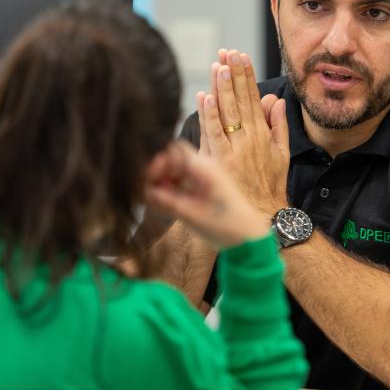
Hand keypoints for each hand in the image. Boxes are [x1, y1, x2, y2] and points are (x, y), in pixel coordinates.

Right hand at [145, 141, 270, 247]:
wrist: (249, 238)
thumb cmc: (226, 226)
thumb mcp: (191, 215)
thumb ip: (165, 201)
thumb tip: (140, 190)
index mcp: (204, 168)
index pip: (174, 151)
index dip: (157, 163)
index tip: (146, 181)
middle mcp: (204, 167)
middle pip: (172, 157)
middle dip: (157, 172)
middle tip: (147, 191)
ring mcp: (203, 176)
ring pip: (174, 169)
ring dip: (162, 181)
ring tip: (153, 199)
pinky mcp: (202, 187)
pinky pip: (180, 180)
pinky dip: (169, 188)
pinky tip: (163, 202)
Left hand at [197, 50, 289, 214]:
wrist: (264, 216)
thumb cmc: (271, 188)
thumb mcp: (282, 155)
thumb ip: (278, 126)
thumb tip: (275, 100)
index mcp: (264, 135)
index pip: (254, 98)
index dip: (247, 76)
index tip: (241, 56)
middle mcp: (250, 139)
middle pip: (240, 100)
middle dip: (234, 74)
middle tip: (228, 52)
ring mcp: (235, 150)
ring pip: (227, 113)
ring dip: (223, 88)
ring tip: (218, 65)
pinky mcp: (221, 162)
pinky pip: (213, 134)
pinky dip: (209, 115)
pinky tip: (205, 97)